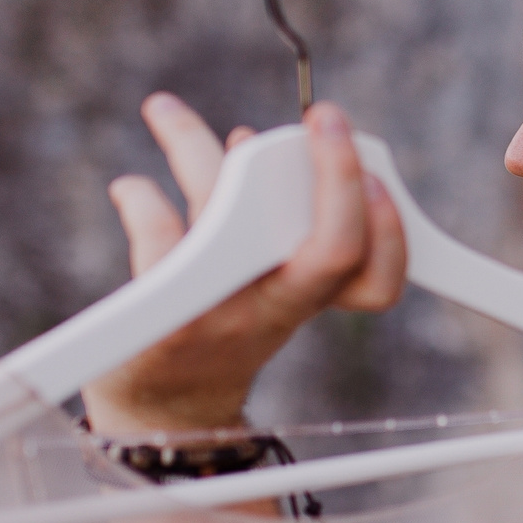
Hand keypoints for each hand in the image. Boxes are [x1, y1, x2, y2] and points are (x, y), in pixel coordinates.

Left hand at [84, 93, 406, 434]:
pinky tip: (131, 188)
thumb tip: (245, 138)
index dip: (391, 227)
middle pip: (333, 251)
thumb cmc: (218, 331)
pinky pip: (159, 242)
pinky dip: (141, 200)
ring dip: (194, 149)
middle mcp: (275, 309)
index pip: (378, 276)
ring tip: (163, 109)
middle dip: (338, 177)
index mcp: (308, 300)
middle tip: (324, 117)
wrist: (165, 413)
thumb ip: (259, 216)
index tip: (380, 172)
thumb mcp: (260, 284)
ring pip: (228, 222)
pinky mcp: (167, 320)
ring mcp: (225, 314)